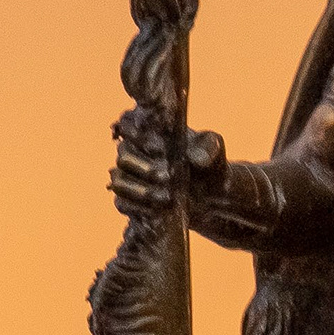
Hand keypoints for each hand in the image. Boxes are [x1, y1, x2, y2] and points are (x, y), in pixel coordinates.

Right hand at [110, 110, 224, 218]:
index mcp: (149, 131)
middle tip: (168, 177)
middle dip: (143, 168)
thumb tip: (194, 159)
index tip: (157, 148)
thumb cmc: (209, 165)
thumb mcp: (215, 150)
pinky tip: (158, 210)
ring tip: (168, 198)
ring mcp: (128, 176)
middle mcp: (133, 152)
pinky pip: (122, 203)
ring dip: (141, 190)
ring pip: (119, 180)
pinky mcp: (129, 199)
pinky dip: (138, 207)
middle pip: (123, 156)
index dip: (135, 134)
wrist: (212, 196)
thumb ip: (208, 149)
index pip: (127, 124)